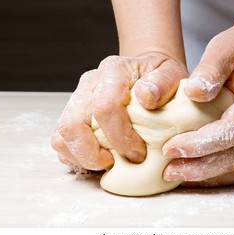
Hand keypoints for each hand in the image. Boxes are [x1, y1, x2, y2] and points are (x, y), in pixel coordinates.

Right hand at [51, 53, 187, 170]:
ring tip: (107, 163)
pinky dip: (76, 156)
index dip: (120, 137)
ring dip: (82, 157)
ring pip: (62, 135)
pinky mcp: (72, 115)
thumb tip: (147, 97)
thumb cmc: (161, 80)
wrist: (147, 76)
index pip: (105, 106)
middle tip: (115, 163)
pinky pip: (61, 141)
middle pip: (73, 124)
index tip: (138, 154)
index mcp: (114, 70)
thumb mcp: (172, 74)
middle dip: (93, 153)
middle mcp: (90, 83)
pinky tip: (99, 158)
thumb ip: (164, 82)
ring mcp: (78, 99)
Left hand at [162, 21, 233, 186]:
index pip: (233, 130)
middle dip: (202, 167)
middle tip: (171, 171)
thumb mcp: (222, 49)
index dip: (200, 144)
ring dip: (211, 175)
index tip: (170, 149)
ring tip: (180, 176)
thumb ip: (209, 70)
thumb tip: (192, 95)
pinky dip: (224, 174)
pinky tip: (200, 174)